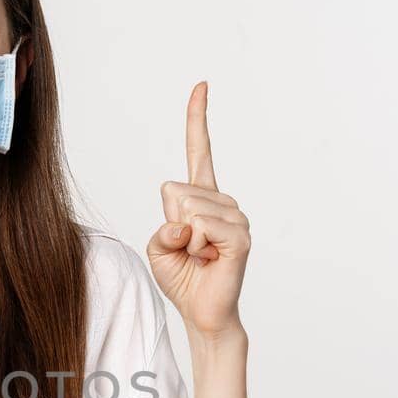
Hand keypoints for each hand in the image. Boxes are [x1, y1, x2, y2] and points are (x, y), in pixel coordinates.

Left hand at [146, 81, 250, 339]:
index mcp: (202, 197)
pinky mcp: (240, 236)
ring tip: (199, 257)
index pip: (199, 151)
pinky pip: (200, 226)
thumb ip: (162, 227)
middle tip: (188, 249)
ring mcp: (235, 216)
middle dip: (169, 224)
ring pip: (186, 209)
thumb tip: (185, 222)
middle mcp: (222, 201)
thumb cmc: (181, 277)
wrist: (201, 312)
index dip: (198, 119)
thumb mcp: (157, 247)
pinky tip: (208, 260)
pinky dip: (193, 247)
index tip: (201, 85)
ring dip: (181, 241)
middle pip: (173, 191)